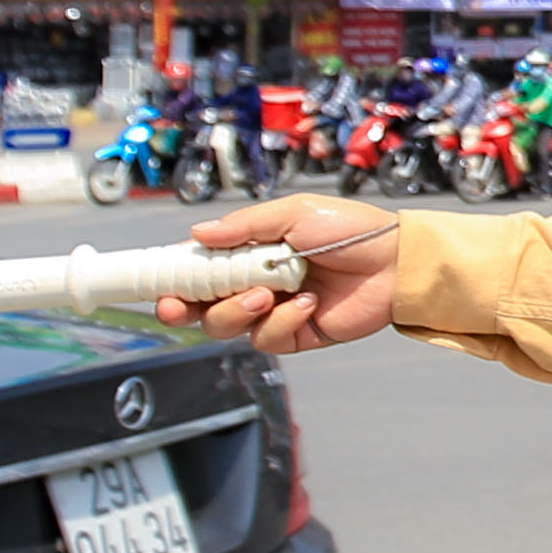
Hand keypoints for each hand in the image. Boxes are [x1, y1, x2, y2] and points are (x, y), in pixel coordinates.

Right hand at [159, 194, 402, 351]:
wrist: (395, 260)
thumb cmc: (348, 228)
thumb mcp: (293, 213)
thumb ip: (245, 227)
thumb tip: (198, 234)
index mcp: (250, 252)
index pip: (200, 270)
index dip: (174, 280)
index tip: (157, 284)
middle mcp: (255, 283)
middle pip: (201, 307)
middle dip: (184, 309)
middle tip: (178, 305)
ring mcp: (274, 311)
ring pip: (227, 326)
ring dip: (236, 312)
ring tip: (265, 294)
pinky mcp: (296, 334)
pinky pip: (267, 339)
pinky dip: (282, 321)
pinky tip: (307, 303)